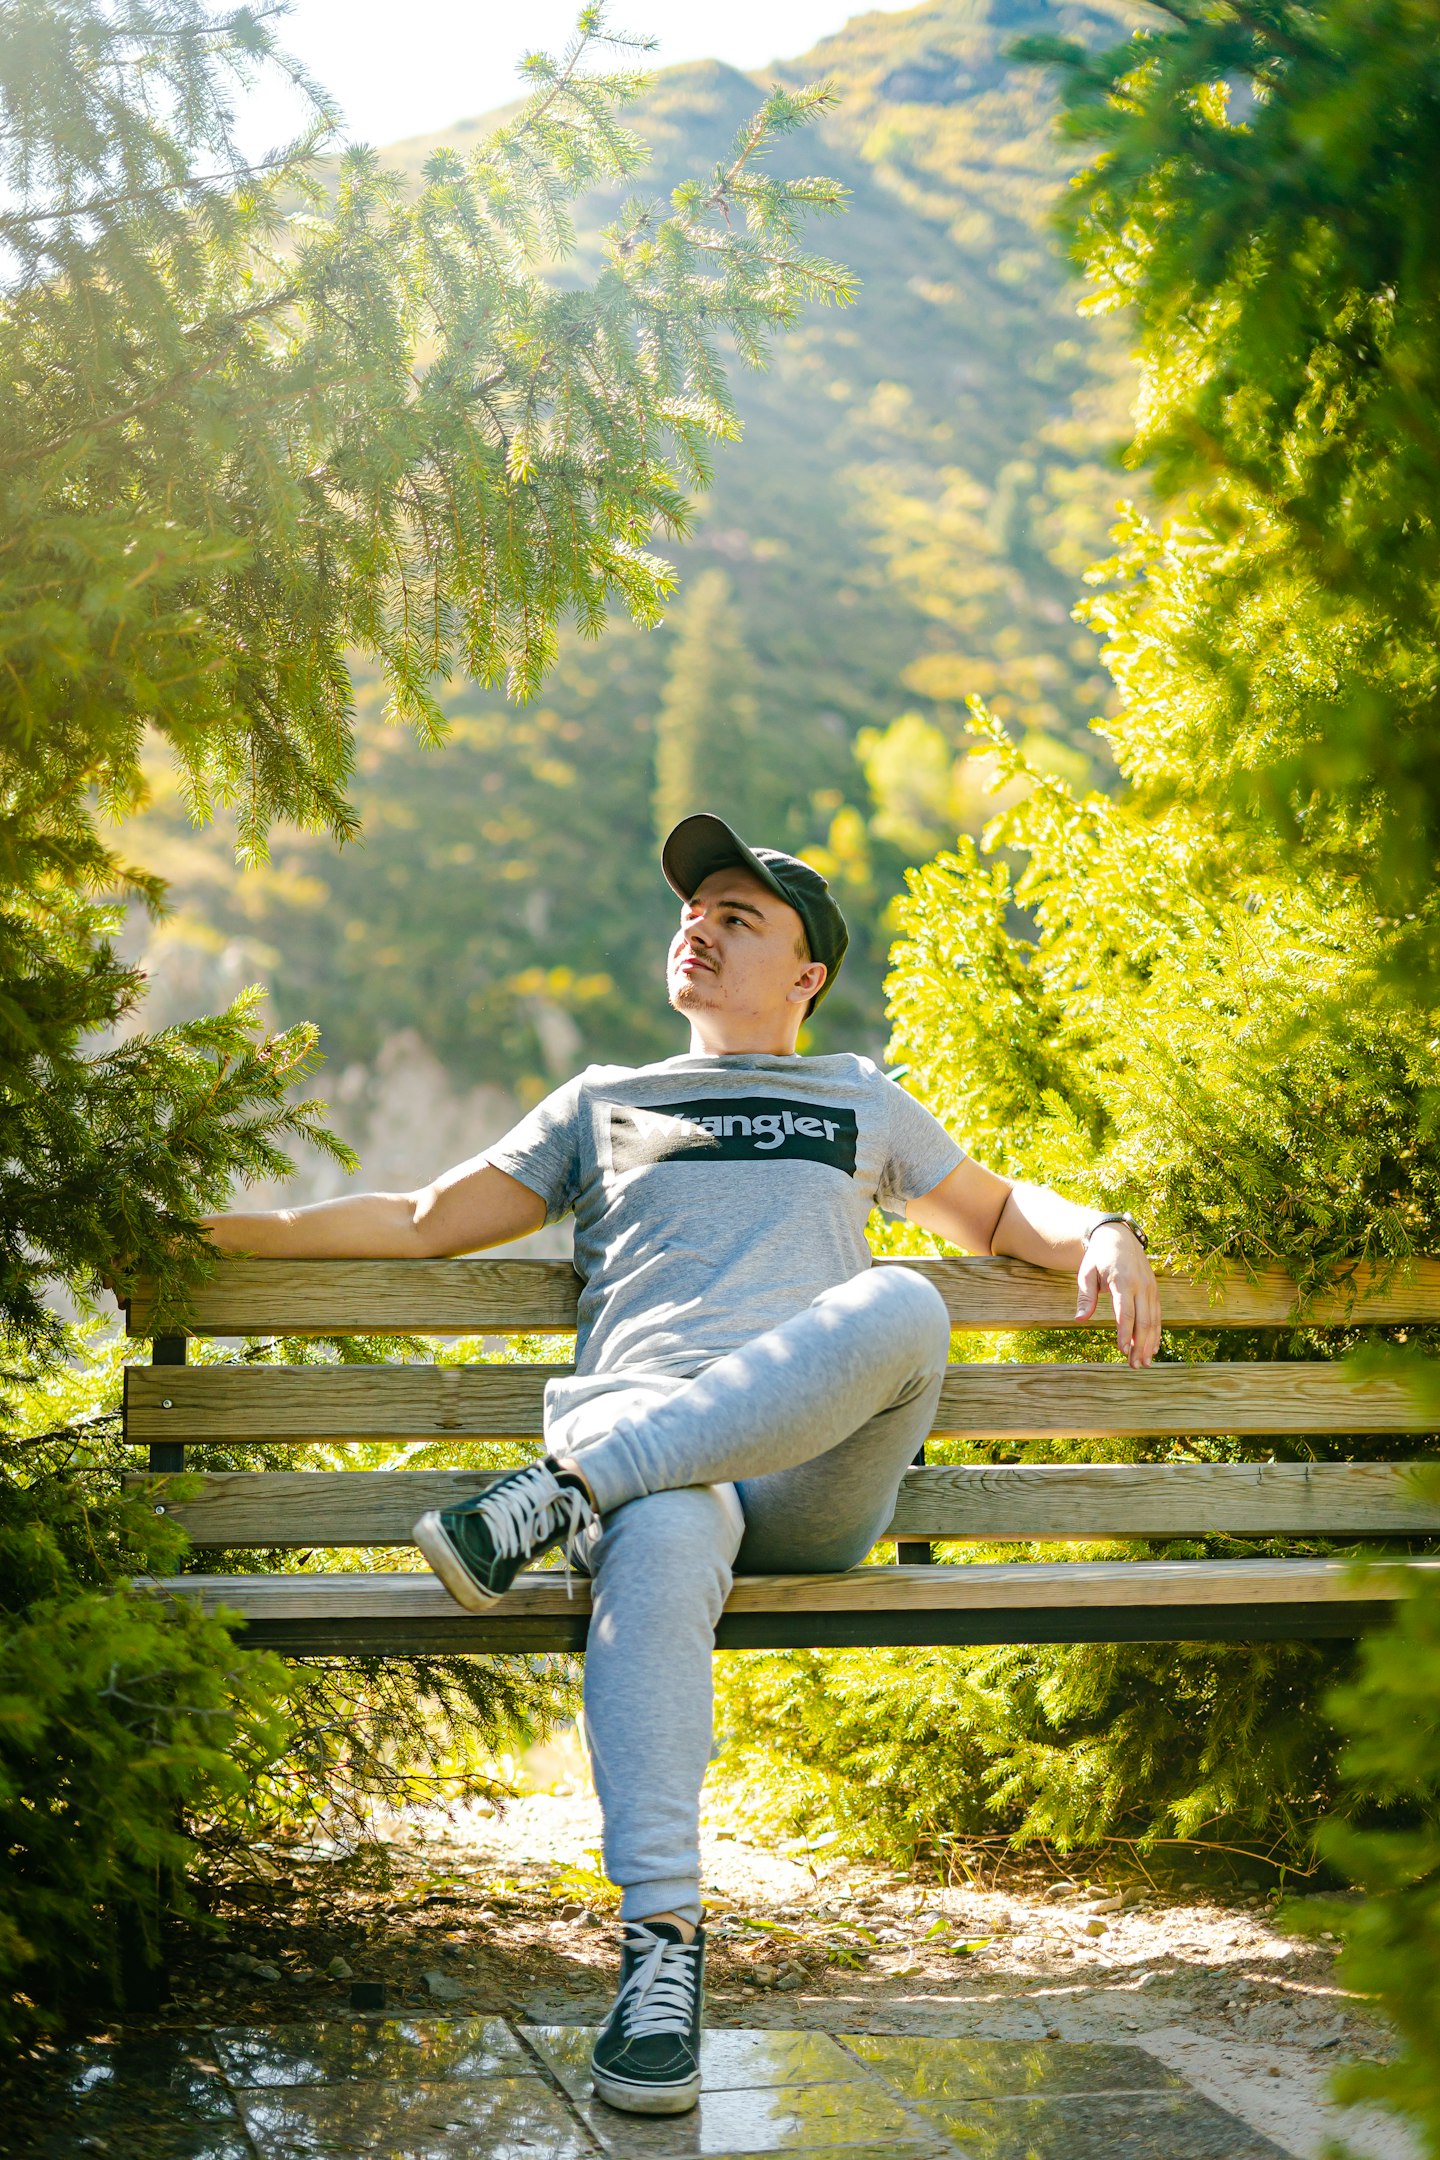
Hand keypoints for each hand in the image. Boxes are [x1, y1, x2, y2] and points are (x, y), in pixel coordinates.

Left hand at [1076, 1224, 1160, 1367]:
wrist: (1119, 1237)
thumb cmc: (1098, 1257)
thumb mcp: (1086, 1272)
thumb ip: (1085, 1296)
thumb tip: (1079, 1319)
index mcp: (1123, 1281)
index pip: (1126, 1313)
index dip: (1126, 1333)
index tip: (1122, 1350)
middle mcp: (1141, 1285)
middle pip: (1144, 1321)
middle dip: (1140, 1345)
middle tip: (1135, 1366)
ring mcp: (1150, 1288)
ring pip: (1154, 1321)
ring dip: (1149, 1343)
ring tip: (1143, 1363)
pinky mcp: (1154, 1291)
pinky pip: (1157, 1315)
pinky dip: (1156, 1333)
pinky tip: (1152, 1348)